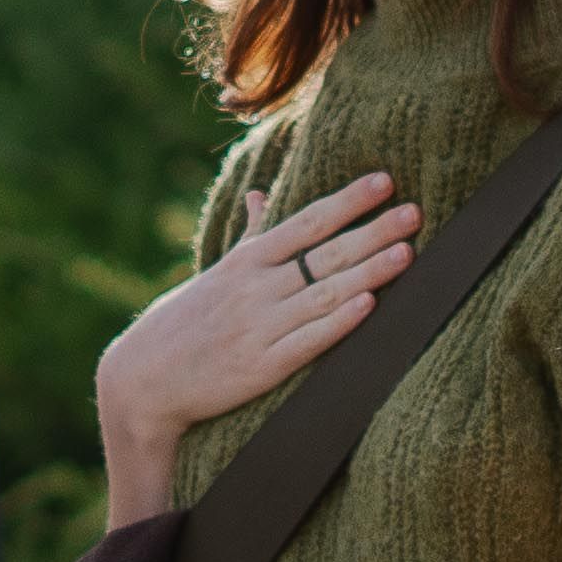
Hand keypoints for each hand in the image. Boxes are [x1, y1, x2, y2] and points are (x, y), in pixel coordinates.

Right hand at [97, 173, 420, 510]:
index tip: (385, 181)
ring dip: (369, 272)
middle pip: (325, 255)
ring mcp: (259, 328)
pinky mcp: (262, 368)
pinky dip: (339, 322)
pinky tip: (370, 307)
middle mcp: (256, 289)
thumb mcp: (217, 272)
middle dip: (373, 232)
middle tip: (416, 212)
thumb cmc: (187, 321)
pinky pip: (308, 341)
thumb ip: (249, 235)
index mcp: (247, 262)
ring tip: (409, 254)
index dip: (348, 201)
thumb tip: (260, 192)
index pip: (306, 223)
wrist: (145, 380)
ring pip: (324, 294)